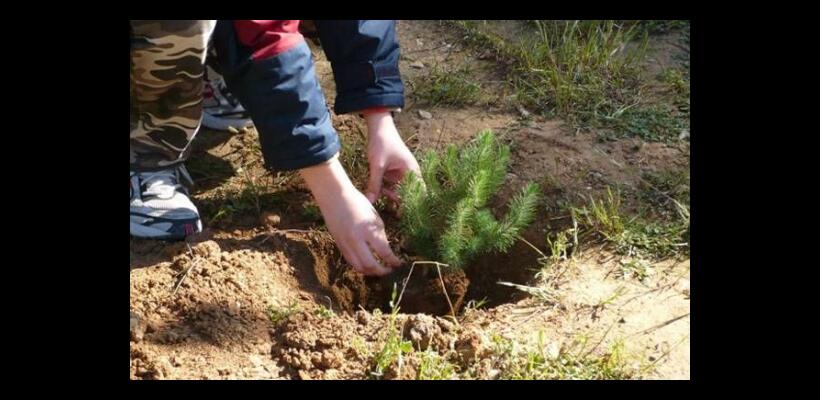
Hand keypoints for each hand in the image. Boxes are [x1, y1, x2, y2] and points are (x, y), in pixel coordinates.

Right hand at [299, 155, 401, 275]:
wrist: (334, 196)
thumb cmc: (357, 202)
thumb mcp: (373, 217)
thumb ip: (379, 234)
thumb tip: (385, 251)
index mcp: (368, 230)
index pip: (384, 252)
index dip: (393, 261)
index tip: (398, 264)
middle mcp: (356, 240)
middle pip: (371, 265)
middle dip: (382, 271)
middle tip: (389, 270)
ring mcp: (346, 244)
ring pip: (359, 267)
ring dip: (370, 272)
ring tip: (378, 270)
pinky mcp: (339, 245)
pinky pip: (351, 261)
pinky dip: (360, 266)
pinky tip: (366, 265)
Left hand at [363, 110, 420, 203]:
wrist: (378, 127)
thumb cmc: (382, 143)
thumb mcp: (377, 165)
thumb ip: (374, 184)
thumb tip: (369, 201)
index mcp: (412, 171)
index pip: (419, 192)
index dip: (413, 203)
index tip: (404, 213)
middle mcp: (409, 173)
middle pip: (408, 193)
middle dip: (399, 201)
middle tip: (390, 209)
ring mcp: (401, 173)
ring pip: (398, 190)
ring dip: (390, 195)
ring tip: (380, 195)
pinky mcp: (393, 172)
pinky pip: (391, 185)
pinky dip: (385, 189)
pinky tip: (377, 191)